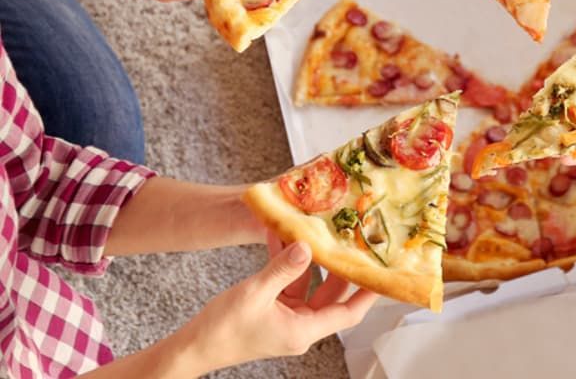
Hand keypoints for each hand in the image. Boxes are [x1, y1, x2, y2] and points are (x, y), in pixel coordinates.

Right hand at [177, 237, 376, 373]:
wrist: (191, 347)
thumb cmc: (223, 329)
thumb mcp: (256, 293)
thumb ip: (284, 268)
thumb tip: (307, 246)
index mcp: (304, 331)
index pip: (349, 313)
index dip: (367, 292)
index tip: (382, 271)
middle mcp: (300, 326)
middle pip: (331, 294)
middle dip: (338, 265)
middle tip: (348, 238)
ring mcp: (286, 317)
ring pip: (308, 284)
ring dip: (307, 258)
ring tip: (314, 230)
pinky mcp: (271, 309)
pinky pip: (286, 282)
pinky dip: (285, 262)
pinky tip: (280, 237)